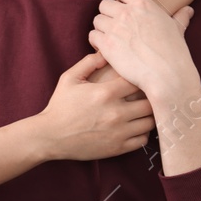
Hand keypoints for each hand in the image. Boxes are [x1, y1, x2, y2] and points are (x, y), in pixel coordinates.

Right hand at [30, 53, 154, 161]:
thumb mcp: (69, 78)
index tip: (139, 80)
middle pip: (150, 103)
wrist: (50, 136)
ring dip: (148, 116)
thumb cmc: (59, 106)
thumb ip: (88, 62)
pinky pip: (143, 140)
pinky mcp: (118, 148)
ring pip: (150, 122)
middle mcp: (116, 112)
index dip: (141, 79)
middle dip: (150, 98)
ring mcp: (118, 132)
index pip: (138, 81)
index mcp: (105, 93)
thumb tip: (106, 52)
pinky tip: (134, 127)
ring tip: (141, 112)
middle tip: (145, 97)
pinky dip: (142, 133)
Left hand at [87, 0, 191, 58]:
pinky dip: (96, 42)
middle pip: (104, 5)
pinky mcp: (106, 44)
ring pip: (97, 20)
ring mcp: (115, 28)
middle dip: (108, 15)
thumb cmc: (174, 53)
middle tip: (116, 28)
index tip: (123, 9)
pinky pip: (92, 36)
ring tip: (111, 39)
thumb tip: (188, 10)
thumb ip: (179, 17)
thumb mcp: (177, 30)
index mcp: (143, 4)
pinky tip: (105, 49)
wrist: (167, 75)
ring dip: (102, 29)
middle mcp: (127, 12)